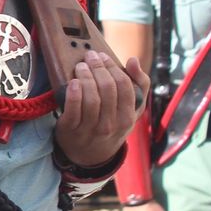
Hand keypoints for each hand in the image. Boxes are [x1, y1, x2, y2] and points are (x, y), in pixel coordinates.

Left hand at [54, 52, 148, 167]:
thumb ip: (138, 84)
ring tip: (80, 66)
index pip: (124, 86)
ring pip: (92, 98)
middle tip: (89, 56)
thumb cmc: (113, 124)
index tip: (103, 56)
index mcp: (128, 117)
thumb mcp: (132, 110)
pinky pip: (73, 110)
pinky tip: (73, 82)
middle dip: (98, 68)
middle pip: (107, 89)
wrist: (91, 155)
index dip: (113, 68)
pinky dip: (74, 94)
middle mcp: (112, 124)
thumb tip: (133, 60)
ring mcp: (91, 128)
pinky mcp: (71, 130)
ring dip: (86, 77)